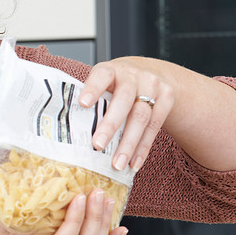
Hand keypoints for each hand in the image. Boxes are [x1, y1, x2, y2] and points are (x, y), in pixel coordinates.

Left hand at [78, 57, 174, 171]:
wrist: (154, 72)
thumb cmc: (118, 83)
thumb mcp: (104, 81)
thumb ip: (92, 98)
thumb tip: (68, 127)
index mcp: (112, 70)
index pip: (102, 76)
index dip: (93, 89)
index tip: (83, 104)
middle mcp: (134, 76)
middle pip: (124, 100)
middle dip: (110, 125)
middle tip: (97, 145)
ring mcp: (153, 86)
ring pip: (142, 117)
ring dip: (128, 144)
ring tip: (117, 164)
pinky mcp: (167, 99)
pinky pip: (155, 127)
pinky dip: (143, 148)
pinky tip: (133, 163)